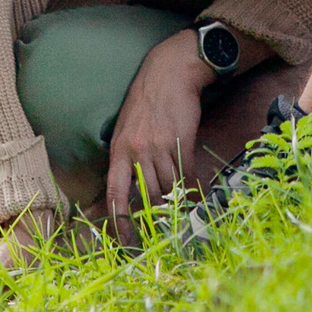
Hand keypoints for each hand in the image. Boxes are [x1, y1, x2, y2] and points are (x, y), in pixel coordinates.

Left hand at [105, 28, 211, 241]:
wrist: (169, 73)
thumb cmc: (146, 101)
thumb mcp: (126, 129)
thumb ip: (126, 157)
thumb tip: (128, 188)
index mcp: (118, 150)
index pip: (114, 193)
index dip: (119, 220)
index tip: (125, 239)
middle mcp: (136, 151)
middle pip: (147, 195)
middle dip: (156, 214)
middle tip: (164, 227)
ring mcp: (159, 146)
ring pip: (168, 187)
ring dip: (176, 202)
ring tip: (182, 212)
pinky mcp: (180, 141)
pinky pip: (186, 174)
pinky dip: (192, 188)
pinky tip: (197, 194)